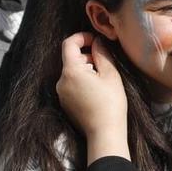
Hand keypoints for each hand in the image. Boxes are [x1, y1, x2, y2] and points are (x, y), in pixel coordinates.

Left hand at [56, 33, 128, 152]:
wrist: (104, 133)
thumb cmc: (110, 104)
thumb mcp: (110, 74)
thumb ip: (102, 54)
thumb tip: (97, 42)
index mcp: (71, 71)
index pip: (69, 44)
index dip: (82, 37)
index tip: (95, 40)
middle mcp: (61, 81)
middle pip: (70, 59)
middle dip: (87, 55)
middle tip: (104, 63)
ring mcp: (61, 93)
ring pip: (71, 72)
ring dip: (85, 69)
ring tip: (102, 79)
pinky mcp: (64, 103)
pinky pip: (71, 85)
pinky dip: (82, 82)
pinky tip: (96, 91)